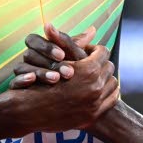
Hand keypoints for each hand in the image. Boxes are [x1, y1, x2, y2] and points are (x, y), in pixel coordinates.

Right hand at [1, 29, 117, 132]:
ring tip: (94, 78)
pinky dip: (107, 93)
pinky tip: (98, 90)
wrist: (30, 111)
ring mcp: (95, 102)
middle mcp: (95, 86)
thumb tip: (91, 28)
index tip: (88, 54)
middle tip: (91, 65)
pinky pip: (112, 99)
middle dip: (101, 64)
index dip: (95, 50)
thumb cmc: (39, 81)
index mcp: (88, 70)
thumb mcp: (56, 59)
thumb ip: (72, 43)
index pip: (103, 52)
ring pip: (113, 83)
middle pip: (110, 67)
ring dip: (105, 79)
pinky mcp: (94, 114)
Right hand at [9, 24, 94, 87]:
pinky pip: (14, 82)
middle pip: (29, 54)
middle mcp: (28, 59)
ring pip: (22, 68)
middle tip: (66, 71)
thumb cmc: (72, 76)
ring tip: (56, 79)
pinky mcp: (17, 88)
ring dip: (40, 72)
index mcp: (39, 48)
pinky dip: (22, 80)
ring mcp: (21, 72)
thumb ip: (78, 46)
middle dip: (48, 62)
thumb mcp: (76, 61)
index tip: (62, 54)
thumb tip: (93, 30)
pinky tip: (32, 81)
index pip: (34, 40)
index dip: (47, 46)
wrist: (65, 102)